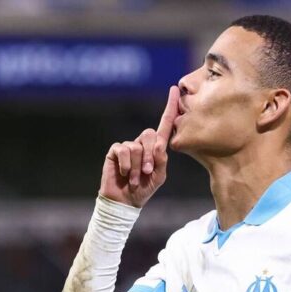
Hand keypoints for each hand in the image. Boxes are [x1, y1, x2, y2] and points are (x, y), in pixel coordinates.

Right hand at [99, 85, 179, 207]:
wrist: (125, 200)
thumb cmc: (144, 189)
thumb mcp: (159, 176)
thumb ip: (161, 160)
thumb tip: (158, 144)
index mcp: (156, 148)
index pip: (165, 124)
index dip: (170, 108)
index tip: (174, 90)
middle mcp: (142, 143)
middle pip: (150, 135)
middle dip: (150, 155)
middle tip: (147, 172)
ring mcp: (128, 146)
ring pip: (136, 146)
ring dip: (137, 166)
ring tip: (134, 178)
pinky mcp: (115, 151)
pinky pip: (123, 150)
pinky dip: (126, 165)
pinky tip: (124, 174)